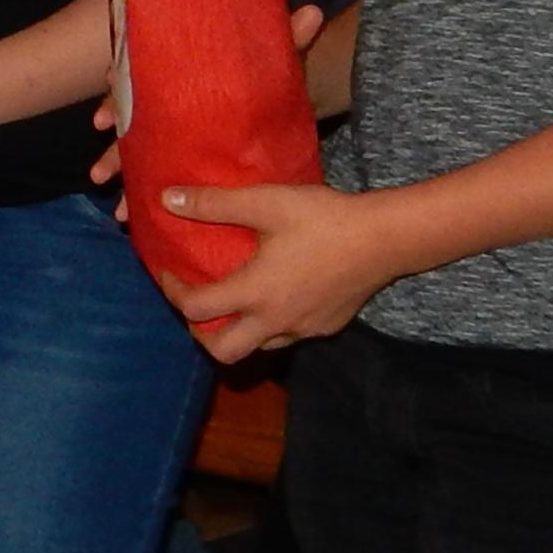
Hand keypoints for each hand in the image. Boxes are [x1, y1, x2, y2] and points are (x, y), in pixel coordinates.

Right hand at [86, 0, 326, 190]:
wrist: (270, 89)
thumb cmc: (262, 71)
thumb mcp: (273, 57)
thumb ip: (287, 37)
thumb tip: (313, 11)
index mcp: (178, 76)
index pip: (138, 82)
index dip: (116, 97)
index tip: (102, 119)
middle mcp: (165, 103)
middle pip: (131, 126)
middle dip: (114, 152)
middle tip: (101, 175)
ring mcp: (170, 129)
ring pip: (137, 153)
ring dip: (123, 180)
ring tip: (117, 208)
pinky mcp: (181, 152)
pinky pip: (154, 171)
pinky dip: (139, 192)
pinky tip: (129, 214)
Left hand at [155, 181, 404, 363]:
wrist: (385, 238)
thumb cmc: (324, 218)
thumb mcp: (266, 202)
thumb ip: (214, 203)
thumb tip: (168, 200)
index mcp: (256, 292)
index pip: (197, 309)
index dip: (172, 292)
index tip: (168, 272)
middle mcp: (276, 320)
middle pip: (223, 352)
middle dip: (200, 333)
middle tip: (196, 305)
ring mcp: (303, 329)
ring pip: (257, 347)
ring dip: (236, 331)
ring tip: (231, 301)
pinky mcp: (326, 327)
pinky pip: (287, 337)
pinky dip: (269, 325)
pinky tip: (274, 296)